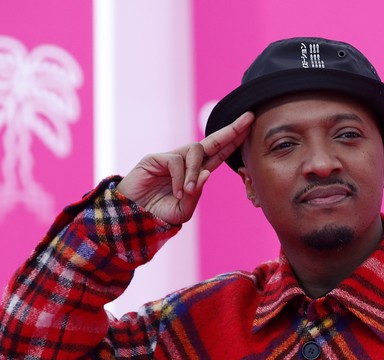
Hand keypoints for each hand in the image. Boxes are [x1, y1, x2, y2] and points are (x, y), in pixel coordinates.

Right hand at [117, 112, 253, 223]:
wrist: (133, 217)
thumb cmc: (158, 214)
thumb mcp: (183, 210)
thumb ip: (196, 194)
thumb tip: (207, 172)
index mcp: (196, 173)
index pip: (219, 153)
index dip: (234, 141)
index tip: (249, 127)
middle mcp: (186, 162)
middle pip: (213, 141)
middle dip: (232, 130)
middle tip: (249, 118)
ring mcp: (171, 158)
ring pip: (195, 151)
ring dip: (195, 171)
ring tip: (186, 191)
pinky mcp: (156, 158)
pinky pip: (176, 161)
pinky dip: (179, 177)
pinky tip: (176, 191)